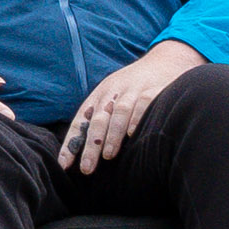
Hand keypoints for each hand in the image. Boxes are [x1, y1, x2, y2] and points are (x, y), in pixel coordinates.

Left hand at [56, 42, 196, 172]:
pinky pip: (144, 104)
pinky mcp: (155, 89)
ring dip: (112, 134)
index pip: (81, 121)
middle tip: (87, 168)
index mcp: (99, 96)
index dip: (72, 143)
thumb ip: (101, 121)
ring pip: (119, 112)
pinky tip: (133, 134)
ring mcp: (134, 90)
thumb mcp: (113, 97)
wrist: (164, 61)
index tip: (64, 165)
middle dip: (91, 145)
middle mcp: (113, 92)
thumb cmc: (133, 88)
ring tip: (108, 155)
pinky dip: (138, 118)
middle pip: (98, 119)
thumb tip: (86, 156)